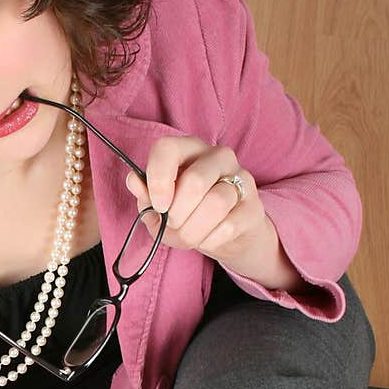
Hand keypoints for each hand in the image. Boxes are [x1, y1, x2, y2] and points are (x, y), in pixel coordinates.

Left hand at [125, 135, 267, 265]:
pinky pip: (229, 225)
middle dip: (177, 214)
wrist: (227, 234)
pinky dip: (210, 239)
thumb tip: (134, 181)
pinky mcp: (254, 206)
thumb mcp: (160, 207)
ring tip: (188, 237)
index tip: (158, 205)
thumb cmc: (188, 214)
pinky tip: (207, 239)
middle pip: (195, 181)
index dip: (158, 179)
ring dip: (193, 230)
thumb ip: (146, 194)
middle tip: (173, 225)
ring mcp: (241, 178)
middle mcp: (217, 157)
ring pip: (216, 203)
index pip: (167, 148)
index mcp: (188, 150)